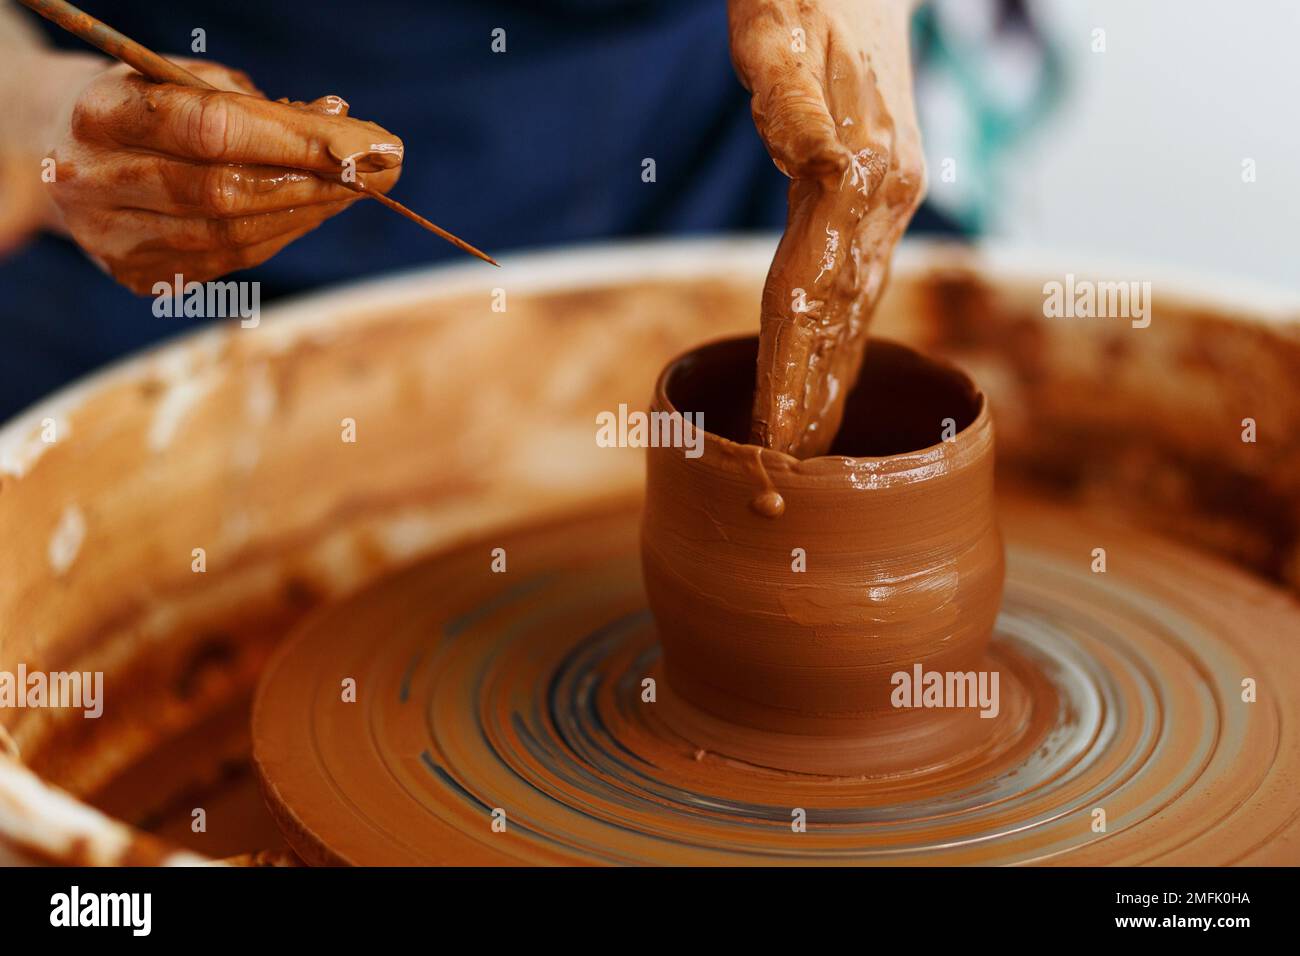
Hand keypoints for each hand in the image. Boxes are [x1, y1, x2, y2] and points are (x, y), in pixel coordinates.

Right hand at [41, 58, 402, 293]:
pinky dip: (281, 234)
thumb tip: (342, 122)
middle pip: (226, 192)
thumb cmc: (142, 102)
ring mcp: (114, 238)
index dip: (298, 139)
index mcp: (102, 115)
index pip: (213, 130)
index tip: (370, 142)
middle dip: (317, 181)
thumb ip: (258, 103)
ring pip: (232, 235)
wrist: (58, 149)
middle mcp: (97, 182)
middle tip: (380, 171)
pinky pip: (228, 261)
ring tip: (357, 188)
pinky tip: (315, 211)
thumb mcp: (185, 79)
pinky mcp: (138, 275)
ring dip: (309, 212)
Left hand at [730, 0, 924, 456]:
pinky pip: (860, 282)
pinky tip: (834, 376)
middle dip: (810, 402)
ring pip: (855, 311)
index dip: (788, 371)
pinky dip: (844, 339)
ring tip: (810, 450)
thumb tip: (821, 164)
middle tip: (786, 478)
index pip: (806, 295)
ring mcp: (888, 201)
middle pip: (835, 321)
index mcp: (855, 171)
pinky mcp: (882, 196)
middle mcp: (882, 199)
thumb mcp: (778, 34)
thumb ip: (792, 102)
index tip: (774, 438)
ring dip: (832, 383)